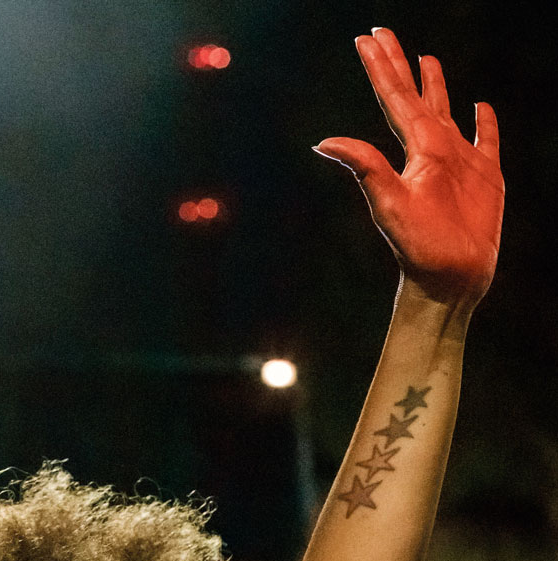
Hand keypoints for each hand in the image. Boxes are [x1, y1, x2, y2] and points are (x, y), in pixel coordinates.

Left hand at [314, 28, 502, 303]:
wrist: (448, 279)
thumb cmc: (418, 247)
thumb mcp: (389, 202)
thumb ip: (363, 168)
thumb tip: (322, 142)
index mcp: (414, 151)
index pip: (394, 99)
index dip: (382, 67)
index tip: (368, 37)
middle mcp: (434, 151)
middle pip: (414, 97)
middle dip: (400, 66)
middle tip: (385, 34)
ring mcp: (460, 162)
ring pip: (445, 111)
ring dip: (436, 86)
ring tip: (427, 60)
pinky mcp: (486, 177)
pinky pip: (486, 140)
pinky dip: (484, 121)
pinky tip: (479, 106)